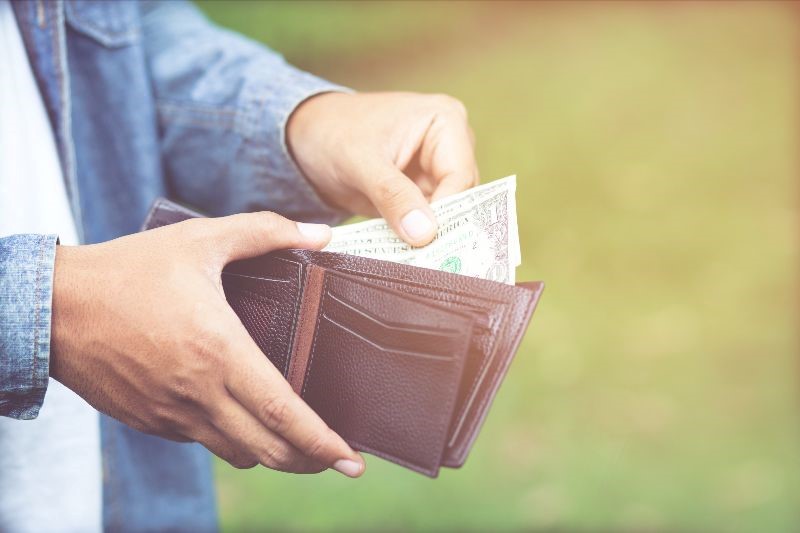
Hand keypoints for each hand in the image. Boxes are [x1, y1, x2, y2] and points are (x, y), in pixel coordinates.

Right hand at [50, 213, 364, 476]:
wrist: (53, 308)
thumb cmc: (129, 271)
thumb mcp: (201, 239)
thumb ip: (266, 232)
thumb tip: (320, 233)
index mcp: (220, 352)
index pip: (284, 413)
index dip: (322, 441)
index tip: (350, 458)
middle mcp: (199, 393)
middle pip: (268, 450)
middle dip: (309, 460)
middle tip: (333, 456)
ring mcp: (172, 414)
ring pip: (237, 454)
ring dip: (270, 453)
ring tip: (291, 439)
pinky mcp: (151, 421)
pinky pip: (202, 442)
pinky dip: (230, 439)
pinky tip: (237, 418)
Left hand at [287, 91, 477, 245]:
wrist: (306, 139)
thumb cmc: (333, 133)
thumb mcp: (360, 162)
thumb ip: (393, 195)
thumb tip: (425, 233)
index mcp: (445, 121)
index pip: (461, 176)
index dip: (448, 212)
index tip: (430, 244)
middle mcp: (450, 144)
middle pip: (461, 197)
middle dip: (442, 227)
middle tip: (428, 259)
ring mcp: (437, 169)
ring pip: (448, 213)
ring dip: (431, 237)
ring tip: (417, 261)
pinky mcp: (422, 192)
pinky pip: (428, 221)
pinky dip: (416, 238)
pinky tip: (407, 255)